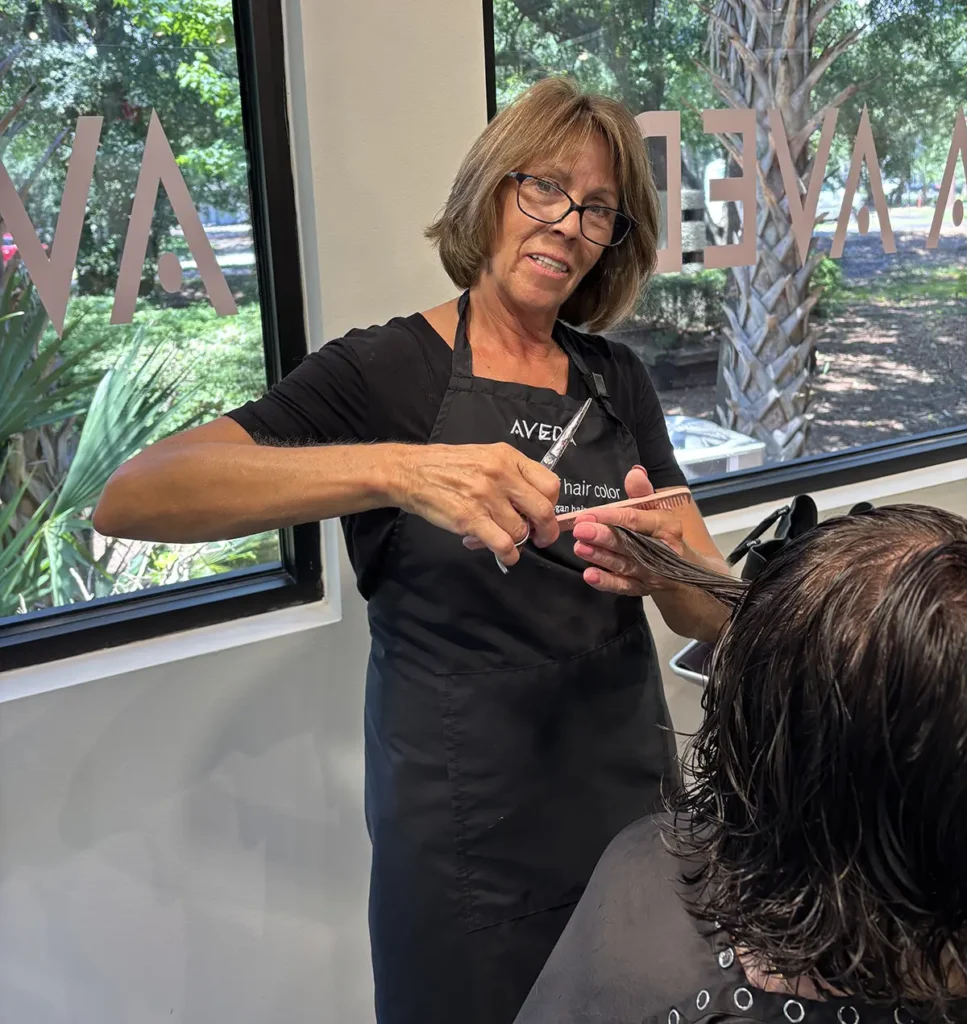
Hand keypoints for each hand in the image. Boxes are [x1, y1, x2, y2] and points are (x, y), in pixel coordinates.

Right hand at [396, 442, 560, 566]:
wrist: (412, 472)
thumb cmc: (448, 466)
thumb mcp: (486, 456)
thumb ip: (511, 474)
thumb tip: (533, 502)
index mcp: (508, 458)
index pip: (550, 484)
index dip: (552, 504)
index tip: (545, 514)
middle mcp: (501, 475)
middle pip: (543, 510)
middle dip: (546, 531)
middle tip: (541, 538)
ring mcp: (486, 497)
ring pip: (521, 530)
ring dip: (519, 542)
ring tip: (507, 541)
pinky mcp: (470, 519)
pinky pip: (503, 544)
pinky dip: (509, 555)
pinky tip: (506, 556)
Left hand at [572, 466, 685, 596]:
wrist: (686, 569)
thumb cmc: (665, 533)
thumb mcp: (658, 508)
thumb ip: (643, 492)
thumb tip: (634, 472)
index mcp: (665, 525)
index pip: (636, 520)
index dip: (611, 517)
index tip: (587, 515)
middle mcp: (661, 550)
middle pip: (629, 543)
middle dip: (603, 537)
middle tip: (580, 531)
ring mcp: (653, 572)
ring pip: (624, 565)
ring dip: (601, 557)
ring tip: (580, 548)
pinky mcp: (643, 588)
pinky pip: (624, 587)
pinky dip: (607, 583)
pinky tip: (589, 575)